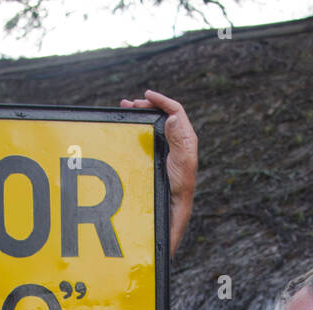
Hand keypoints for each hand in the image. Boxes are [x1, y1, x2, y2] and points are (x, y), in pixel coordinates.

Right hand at [119, 90, 195, 256]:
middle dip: (147, 106)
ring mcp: (168, 151)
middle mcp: (178, 143)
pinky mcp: (158, 159)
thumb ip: (178, 141)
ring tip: (126, 110)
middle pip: (164, 115)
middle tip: (130, 104)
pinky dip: (138, 130)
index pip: (176, 112)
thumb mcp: (181, 164)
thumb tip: (173, 116)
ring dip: (141, 116)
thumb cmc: (179, 190)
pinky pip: (149, 138)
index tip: (146, 96)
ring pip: (155, 126)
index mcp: (186, 141)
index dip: (162, 101)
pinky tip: (127, 130)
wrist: (173, 212)